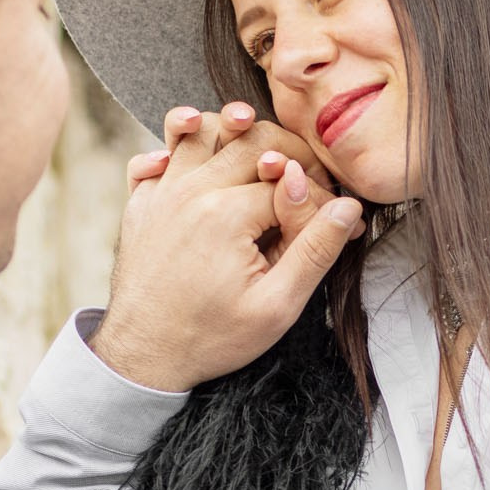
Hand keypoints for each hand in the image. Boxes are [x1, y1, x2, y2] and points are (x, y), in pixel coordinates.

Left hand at [95, 102, 362, 392]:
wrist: (144, 357)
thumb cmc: (213, 337)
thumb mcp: (278, 305)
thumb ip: (315, 249)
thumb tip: (348, 207)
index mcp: (227, 212)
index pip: (289, 179)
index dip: (322, 197)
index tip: (341, 223)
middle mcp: (190, 191)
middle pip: (251, 140)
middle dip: (290, 154)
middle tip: (310, 183)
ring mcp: (160, 193)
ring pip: (203, 132)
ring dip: (235, 132)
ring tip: (261, 152)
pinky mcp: (141, 203)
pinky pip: (156, 156)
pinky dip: (177, 148)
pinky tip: (196, 164)